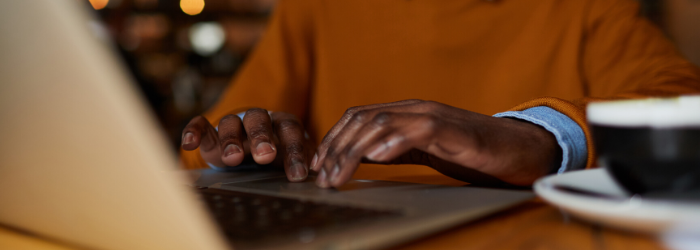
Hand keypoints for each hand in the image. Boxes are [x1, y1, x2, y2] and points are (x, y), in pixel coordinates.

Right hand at [181, 108, 314, 181]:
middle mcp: (259, 120)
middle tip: (266, 156)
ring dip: (231, 139)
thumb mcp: (292, 158)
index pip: (291, 131)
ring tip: (232, 158)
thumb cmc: (280, 153)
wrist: (254, 145)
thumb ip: (302, 164)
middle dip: (262, 138)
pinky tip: (189, 143)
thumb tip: (319, 178)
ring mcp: (234, 123)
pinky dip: (194, 130)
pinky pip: (200, 124)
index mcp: (283, 124)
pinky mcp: (211, 131)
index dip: (295, 151)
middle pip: (260, 121)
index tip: (297, 174)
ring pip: (231, 123)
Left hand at [310, 100, 560, 187]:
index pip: (359, 116)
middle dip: (337, 148)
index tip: (318, 165)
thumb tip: (362, 157)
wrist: (518, 150)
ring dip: (356, 149)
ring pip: (383, 122)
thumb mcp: (424, 150)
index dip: (333, 139)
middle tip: (324, 177)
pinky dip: (394, 142)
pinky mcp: (454, 131)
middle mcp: (416, 109)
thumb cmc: (471, 152)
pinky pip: (419, 130)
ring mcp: (435, 116)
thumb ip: (395, 148)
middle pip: (364, 119)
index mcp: (407, 112)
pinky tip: (377, 158)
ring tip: (341, 174)